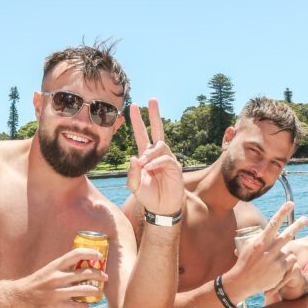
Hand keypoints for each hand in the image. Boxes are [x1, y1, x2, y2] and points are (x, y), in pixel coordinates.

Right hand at [14, 248, 108, 307]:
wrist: (17, 298)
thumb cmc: (36, 283)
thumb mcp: (48, 270)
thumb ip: (63, 267)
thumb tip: (82, 263)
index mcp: (55, 266)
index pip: (76, 254)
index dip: (91, 252)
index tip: (100, 255)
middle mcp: (57, 277)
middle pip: (86, 272)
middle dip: (99, 274)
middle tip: (105, 277)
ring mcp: (57, 292)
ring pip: (85, 290)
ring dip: (95, 290)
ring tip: (97, 292)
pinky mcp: (56, 306)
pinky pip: (78, 306)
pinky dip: (85, 307)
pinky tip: (85, 306)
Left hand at [127, 99, 183, 214]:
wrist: (161, 208)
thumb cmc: (148, 196)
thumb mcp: (134, 186)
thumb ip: (132, 173)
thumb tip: (134, 157)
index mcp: (145, 156)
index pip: (141, 134)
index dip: (137, 121)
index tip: (134, 106)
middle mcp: (156, 154)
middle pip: (157, 130)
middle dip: (154, 115)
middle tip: (151, 99)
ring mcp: (167, 159)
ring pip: (159, 145)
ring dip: (149, 153)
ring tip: (144, 165)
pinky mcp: (175, 167)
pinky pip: (165, 158)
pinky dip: (156, 162)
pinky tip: (150, 168)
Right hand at [224, 202, 307, 301]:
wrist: (242, 281)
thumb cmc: (245, 261)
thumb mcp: (250, 246)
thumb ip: (263, 237)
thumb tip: (277, 232)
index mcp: (261, 241)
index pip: (273, 223)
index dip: (282, 212)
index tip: (290, 203)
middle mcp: (269, 249)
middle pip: (288, 234)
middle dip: (298, 225)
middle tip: (306, 218)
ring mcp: (276, 259)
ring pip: (289, 250)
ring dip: (284, 253)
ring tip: (273, 262)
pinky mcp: (281, 270)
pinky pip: (290, 261)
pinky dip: (286, 262)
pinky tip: (276, 268)